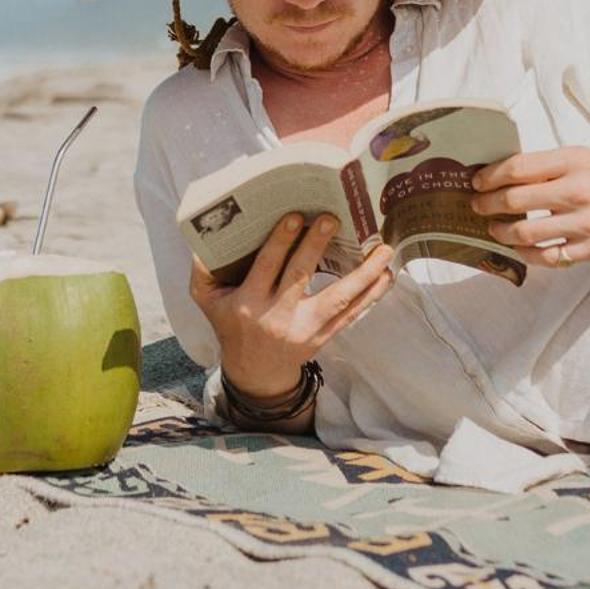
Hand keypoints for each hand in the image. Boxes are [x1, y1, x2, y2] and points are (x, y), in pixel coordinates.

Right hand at [188, 212, 395, 400]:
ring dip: (363, 274)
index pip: (266, 268)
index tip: (294, 216)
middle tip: (332, 218)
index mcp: (249, 303)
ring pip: (338, 299)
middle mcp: (278, 316)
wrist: (255, 372)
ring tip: (383, 250)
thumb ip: (202, 269)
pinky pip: (352, 314)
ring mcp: (306, 328)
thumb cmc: (231, 325)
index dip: (280, 243)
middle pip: (300, 277)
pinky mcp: (325, 335)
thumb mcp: (207, 300)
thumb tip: (204, 235)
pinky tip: (387, 274)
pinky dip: (372, 294)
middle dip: (316, 247)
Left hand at [469, 146, 589, 268]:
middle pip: (515, 201)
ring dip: (502, 233)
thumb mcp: (582, 157)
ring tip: (495, 230)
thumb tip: (505, 175)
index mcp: (572, 162)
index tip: (477, 182)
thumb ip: (547, 166)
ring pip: (527, 234)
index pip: (517, 168)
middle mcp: (577, 191)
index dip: (490, 177)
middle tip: (478, 206)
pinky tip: (521, 248)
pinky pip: (549, 257)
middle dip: (488, 205)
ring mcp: (585, 223)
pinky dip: (528, 254)